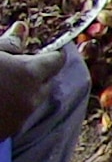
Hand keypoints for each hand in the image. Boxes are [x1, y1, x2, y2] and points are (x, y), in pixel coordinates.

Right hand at [0, 25, 65, 139]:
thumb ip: (9, 43)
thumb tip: (23, 28)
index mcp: (29, 73)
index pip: (56, 60)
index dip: (52, 53)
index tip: (46, 49)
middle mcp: (31, 97)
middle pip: (47, 82)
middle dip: (37, 73)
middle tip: (15, 66)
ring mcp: (20, 118)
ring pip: (33, 100)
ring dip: (24, 91)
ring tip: (2, 84)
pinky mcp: (7, 133)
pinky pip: (18, 116)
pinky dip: (11, 107)